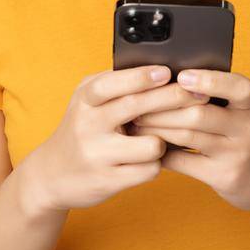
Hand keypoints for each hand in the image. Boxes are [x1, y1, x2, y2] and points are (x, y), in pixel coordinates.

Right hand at [20, 65, 210, 213]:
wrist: (51, 176)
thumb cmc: (84, 129)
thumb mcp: (88, 102)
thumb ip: (117, 85)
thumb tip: (165, 69)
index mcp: (84, 100)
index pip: (110, 84)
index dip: (140, 77)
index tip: (167, 71)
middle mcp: (87, 125)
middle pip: (136, 108)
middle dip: (173, 98)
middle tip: (199, 94)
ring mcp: (97, 155)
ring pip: (151, 144)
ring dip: (164, 141)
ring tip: (159, 139)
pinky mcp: (107, 181)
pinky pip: (149, 170)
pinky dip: (156, 164)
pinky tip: (150, 160)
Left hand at [127, 70, 249, 214]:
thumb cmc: (246, 136)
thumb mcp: (244, 112)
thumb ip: (217, 96)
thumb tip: (168, 79)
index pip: (236, 87)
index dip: (208, 80)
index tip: (180, 76)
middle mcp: (249, 128)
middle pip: (199, 113)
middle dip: (162, 108)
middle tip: (135, 105)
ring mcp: (237, 154)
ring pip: (186, 136)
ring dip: (155, 128)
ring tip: (135, 123)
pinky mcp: (223, 176)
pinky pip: (183, 162)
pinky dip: (161, 153)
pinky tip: (149, 146)